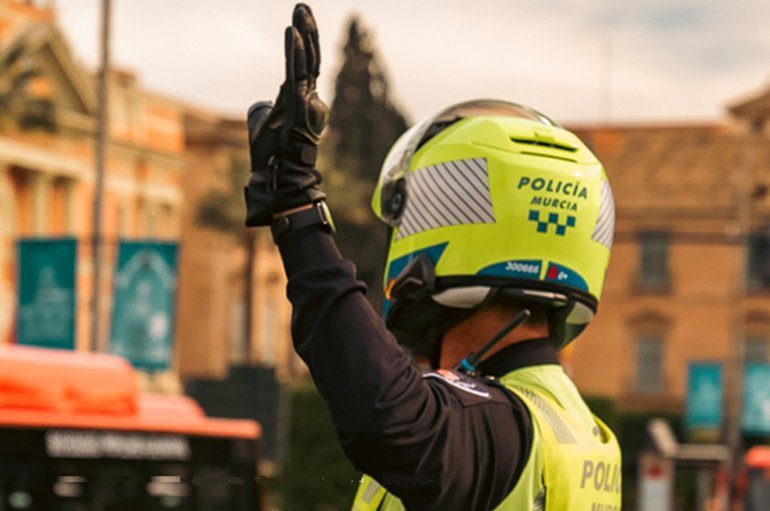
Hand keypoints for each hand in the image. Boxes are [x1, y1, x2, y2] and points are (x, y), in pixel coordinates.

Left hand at [244, 3, 329, 226]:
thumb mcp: (267, 124)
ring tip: (300, 10)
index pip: (304, 67)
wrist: (278, 176)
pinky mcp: (299, 105)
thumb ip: (269, 107)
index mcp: (304, 103)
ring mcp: (307, 102)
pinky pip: (296, 73)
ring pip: (306, 62)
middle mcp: (310, 100)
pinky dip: (294, 52)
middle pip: (311, 59)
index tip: (298, 23)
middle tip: (302, 7)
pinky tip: (292, 32)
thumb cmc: (272, 157)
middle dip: (308, 31)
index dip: (303, 45)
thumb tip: (265, 101)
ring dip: (303, 33)